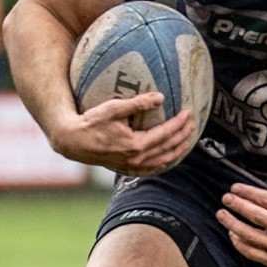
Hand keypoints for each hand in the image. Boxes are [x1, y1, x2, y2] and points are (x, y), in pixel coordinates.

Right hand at [50, 93, 195, 175]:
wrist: (72, 141)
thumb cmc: (91, 122)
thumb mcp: (114, 109)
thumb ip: (138, 104)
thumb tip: (160, 97)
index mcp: (136, 145)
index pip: (166, 133)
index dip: (180, 123)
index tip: (189, 113)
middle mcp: (137, 158)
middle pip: (168, 147)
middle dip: (184, 135)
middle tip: (193, 124)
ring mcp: (132, 166)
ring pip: (163, 160)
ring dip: (177, 150)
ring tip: (187, 140)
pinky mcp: (126, 168)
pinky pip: (151, 169)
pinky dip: (163, 163)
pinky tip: (168, 158)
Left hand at [218, 183, 266, 266]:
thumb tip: (244, 192)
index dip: (249, 193)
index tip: (234, 188)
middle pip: (259, 217)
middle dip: (240, 206)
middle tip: (226, 198)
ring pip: (252, 236)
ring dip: (233, 224)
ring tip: (222, 214)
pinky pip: (251, 252)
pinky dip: (238, 242)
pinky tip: (232, 233)